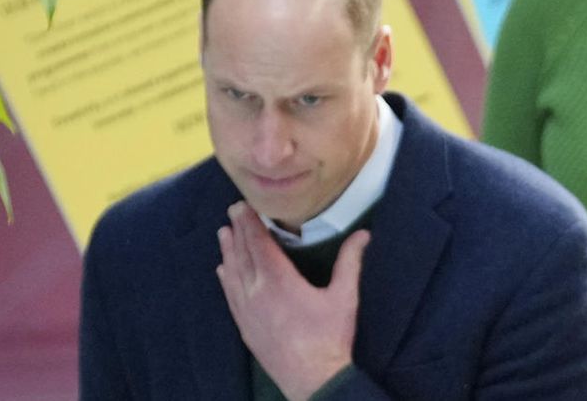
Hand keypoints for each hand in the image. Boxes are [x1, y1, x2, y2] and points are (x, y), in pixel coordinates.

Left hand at [216, 201, 370, 400]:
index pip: (259, 243)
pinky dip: (226, 278)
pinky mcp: (245, 327)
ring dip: (228, 251)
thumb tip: (364, 235)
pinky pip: (230, 296)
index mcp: (279, 280)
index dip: (250, 223)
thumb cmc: (330, 338)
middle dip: (237, 231)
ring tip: (223, 233)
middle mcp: (257, 292)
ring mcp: (247, 311)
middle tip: (232, 210)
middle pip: (243, 254)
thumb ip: (350, 262)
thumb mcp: (344, 297)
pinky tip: (222, 270)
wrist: (312, 380)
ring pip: (233, 273)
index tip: (243, 205)